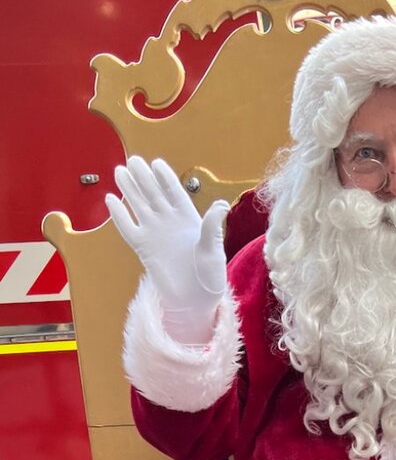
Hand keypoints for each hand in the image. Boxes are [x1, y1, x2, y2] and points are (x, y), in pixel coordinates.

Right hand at [105, 156, 229, 342]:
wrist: (195, 299)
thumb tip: (221, 204)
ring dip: (130, 190)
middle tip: (132, 160)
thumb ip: (212, 226)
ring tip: (120, 171)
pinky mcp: (143, 248)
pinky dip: (119, 215)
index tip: (156, 163)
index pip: (175, 193)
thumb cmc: (209, 275)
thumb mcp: (214, 250)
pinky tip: (110, 200)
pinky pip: (128, 228)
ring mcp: (155, 234)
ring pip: (139, 206)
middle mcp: (170, 223)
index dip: (165, 178)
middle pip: (154, 194)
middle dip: (144, 177)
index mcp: (189, 219)